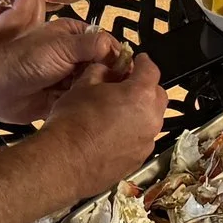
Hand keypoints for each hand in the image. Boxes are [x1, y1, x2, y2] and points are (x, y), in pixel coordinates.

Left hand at [0, 16, 122, 122]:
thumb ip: (93, 45)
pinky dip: (87, 108)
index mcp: (74, 36)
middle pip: (103, 67)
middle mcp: (73, 57)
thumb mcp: (63, 46)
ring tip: (110, 104)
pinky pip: (81, 104)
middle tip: (121, 92)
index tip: (129, 72)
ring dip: (99, 95)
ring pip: (93, 87)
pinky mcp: (61, 101)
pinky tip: (96, 113)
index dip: (118, 58)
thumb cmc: (26, 59)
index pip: (106, 45)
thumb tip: (120, 50)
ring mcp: (67, 80)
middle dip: (110, 79)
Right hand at [42, 48, 167, 191]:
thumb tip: (106, 71)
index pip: (151, 70)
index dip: (143, 62)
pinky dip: (133, 133)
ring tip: (116, 113)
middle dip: (145, 88)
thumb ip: (100, 73)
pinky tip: (112, 134)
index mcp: (140, 94)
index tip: (139, 61)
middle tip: (125, 87)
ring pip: (151, 119)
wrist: (65, 162)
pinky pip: (141, 139)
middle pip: (157, 95)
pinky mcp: (138, 159)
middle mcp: (150, 118)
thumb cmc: (72, 124)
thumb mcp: (83, 86)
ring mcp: (146, 142)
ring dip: (139, 112)